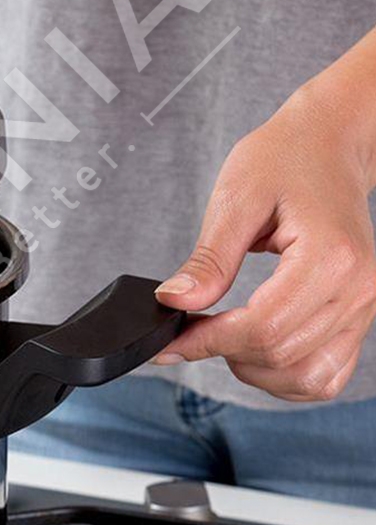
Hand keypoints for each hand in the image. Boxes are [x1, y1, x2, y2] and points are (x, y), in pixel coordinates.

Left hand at [154, 82, 375, 400]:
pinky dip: (285, 376)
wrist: (328, 146)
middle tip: (188, 331)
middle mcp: (358, 290)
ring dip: (254, 370)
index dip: (207, 341)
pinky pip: (325, 375)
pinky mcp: (358, 318)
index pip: (263, 327)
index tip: (169, 341)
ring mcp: (364, 308)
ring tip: (224, 335)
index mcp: (331, 257)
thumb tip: (174, 302)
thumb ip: (208, 260)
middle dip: (222, 352)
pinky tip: (254, 349)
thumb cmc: (284, 160)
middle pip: (280, 355)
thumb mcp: (235, 200)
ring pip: (305, 377)